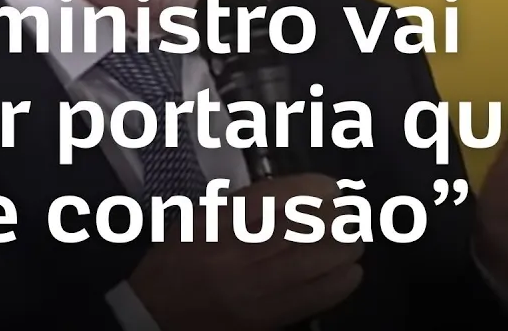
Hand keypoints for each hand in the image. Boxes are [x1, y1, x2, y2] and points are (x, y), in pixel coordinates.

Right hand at [129, 173, 362, 330]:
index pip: (276, 198)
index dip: (312, 190)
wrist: (152, 316)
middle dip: (335, 219)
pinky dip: (337, 284)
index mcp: (218, 222)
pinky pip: (310, 299)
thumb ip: (240, 207)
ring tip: (355, 241)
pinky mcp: (262, 319)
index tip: (332, 188)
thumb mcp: (197, 220)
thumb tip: (292, 196)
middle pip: (301, 228)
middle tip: (352, 214)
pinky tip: (351, 273)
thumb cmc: (174, 262)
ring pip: (312, 262)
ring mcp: (252, 288)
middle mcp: (237, 252)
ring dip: (342, 249)